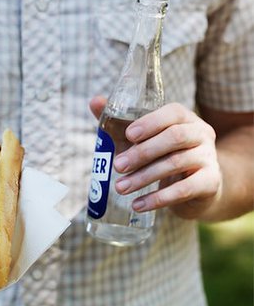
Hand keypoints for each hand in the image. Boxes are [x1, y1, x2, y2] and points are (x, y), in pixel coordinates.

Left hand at [90, 97, 222, 219]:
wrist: (198, 187)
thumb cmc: (163, 156)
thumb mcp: (143, 140)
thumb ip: (119, 123)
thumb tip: (94, 101)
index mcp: (185, 118)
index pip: (173, 112)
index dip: (150, 122)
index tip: (128, 135)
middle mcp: (201, 134)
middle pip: (174, 137)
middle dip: (142, 152)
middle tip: (117, 166)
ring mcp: (208, 158)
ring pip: (176, 164)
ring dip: (144, 177)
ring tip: (121, 188)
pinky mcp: (210, 183)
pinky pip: (184, 190)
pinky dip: (158, 198)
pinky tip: (137, 205)